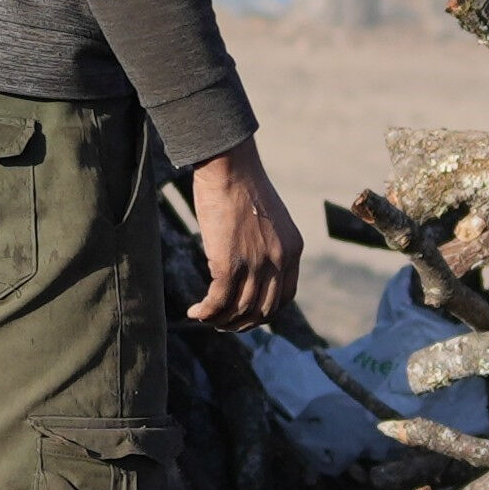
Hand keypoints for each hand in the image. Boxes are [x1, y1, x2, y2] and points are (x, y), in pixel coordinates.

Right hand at [179, 146, 299, 332]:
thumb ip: (267, 244)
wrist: (228, 166)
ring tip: (205, 317)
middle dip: (243, 323)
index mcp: (292, 249)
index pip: (285, 297)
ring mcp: (255, 263)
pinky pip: (219, 300)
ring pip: (240, 309)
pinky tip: (196, 311)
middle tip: (224, 324)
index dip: (265, 312)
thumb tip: (250, 265)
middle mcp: (278, 260)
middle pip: (264, 310)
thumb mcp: (267, 218)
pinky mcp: (229, 263)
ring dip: (221, 320)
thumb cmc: (241, 185)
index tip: (247, 314)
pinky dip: (207, 312)